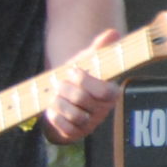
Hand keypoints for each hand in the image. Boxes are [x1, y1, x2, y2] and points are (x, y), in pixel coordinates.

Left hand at [43, 28, 123, 144]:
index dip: (86, 80)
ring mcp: (89, 124)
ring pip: (73, 114)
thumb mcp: (87, 62)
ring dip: (58, 102)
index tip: (73, 71)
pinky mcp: (75, 134)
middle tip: (59, 83)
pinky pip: (64, 128)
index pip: (105, 91)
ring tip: (55, 96)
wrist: (60, 98)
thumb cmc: (77, 79)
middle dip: (65, 88)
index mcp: (110, 94)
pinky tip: (53, 110)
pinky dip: (54, 117)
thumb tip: (113, 33)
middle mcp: (102, 111)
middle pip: (82, 99)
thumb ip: (99, 48)